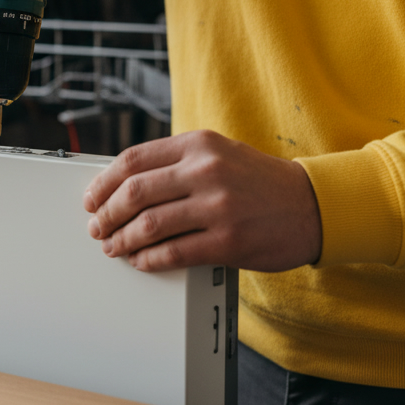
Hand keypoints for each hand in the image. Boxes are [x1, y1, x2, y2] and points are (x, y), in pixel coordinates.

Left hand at [82, 130, 321, 272]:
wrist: (312, 205)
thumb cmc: (259, 181)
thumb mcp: (218, 153)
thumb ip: (176, 162)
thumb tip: (123, 185)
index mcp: (198, 144)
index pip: (133, 160)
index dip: (103, 183)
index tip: (92, 198)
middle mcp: (206, 171)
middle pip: (134, 192)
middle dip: (107, 214)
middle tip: (97, 227)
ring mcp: (218, 206)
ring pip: (148, 225)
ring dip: (122, 240)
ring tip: (114, 246)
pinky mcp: (228, 241)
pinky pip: (173, 252)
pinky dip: (148, 259)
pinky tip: (141, 260)